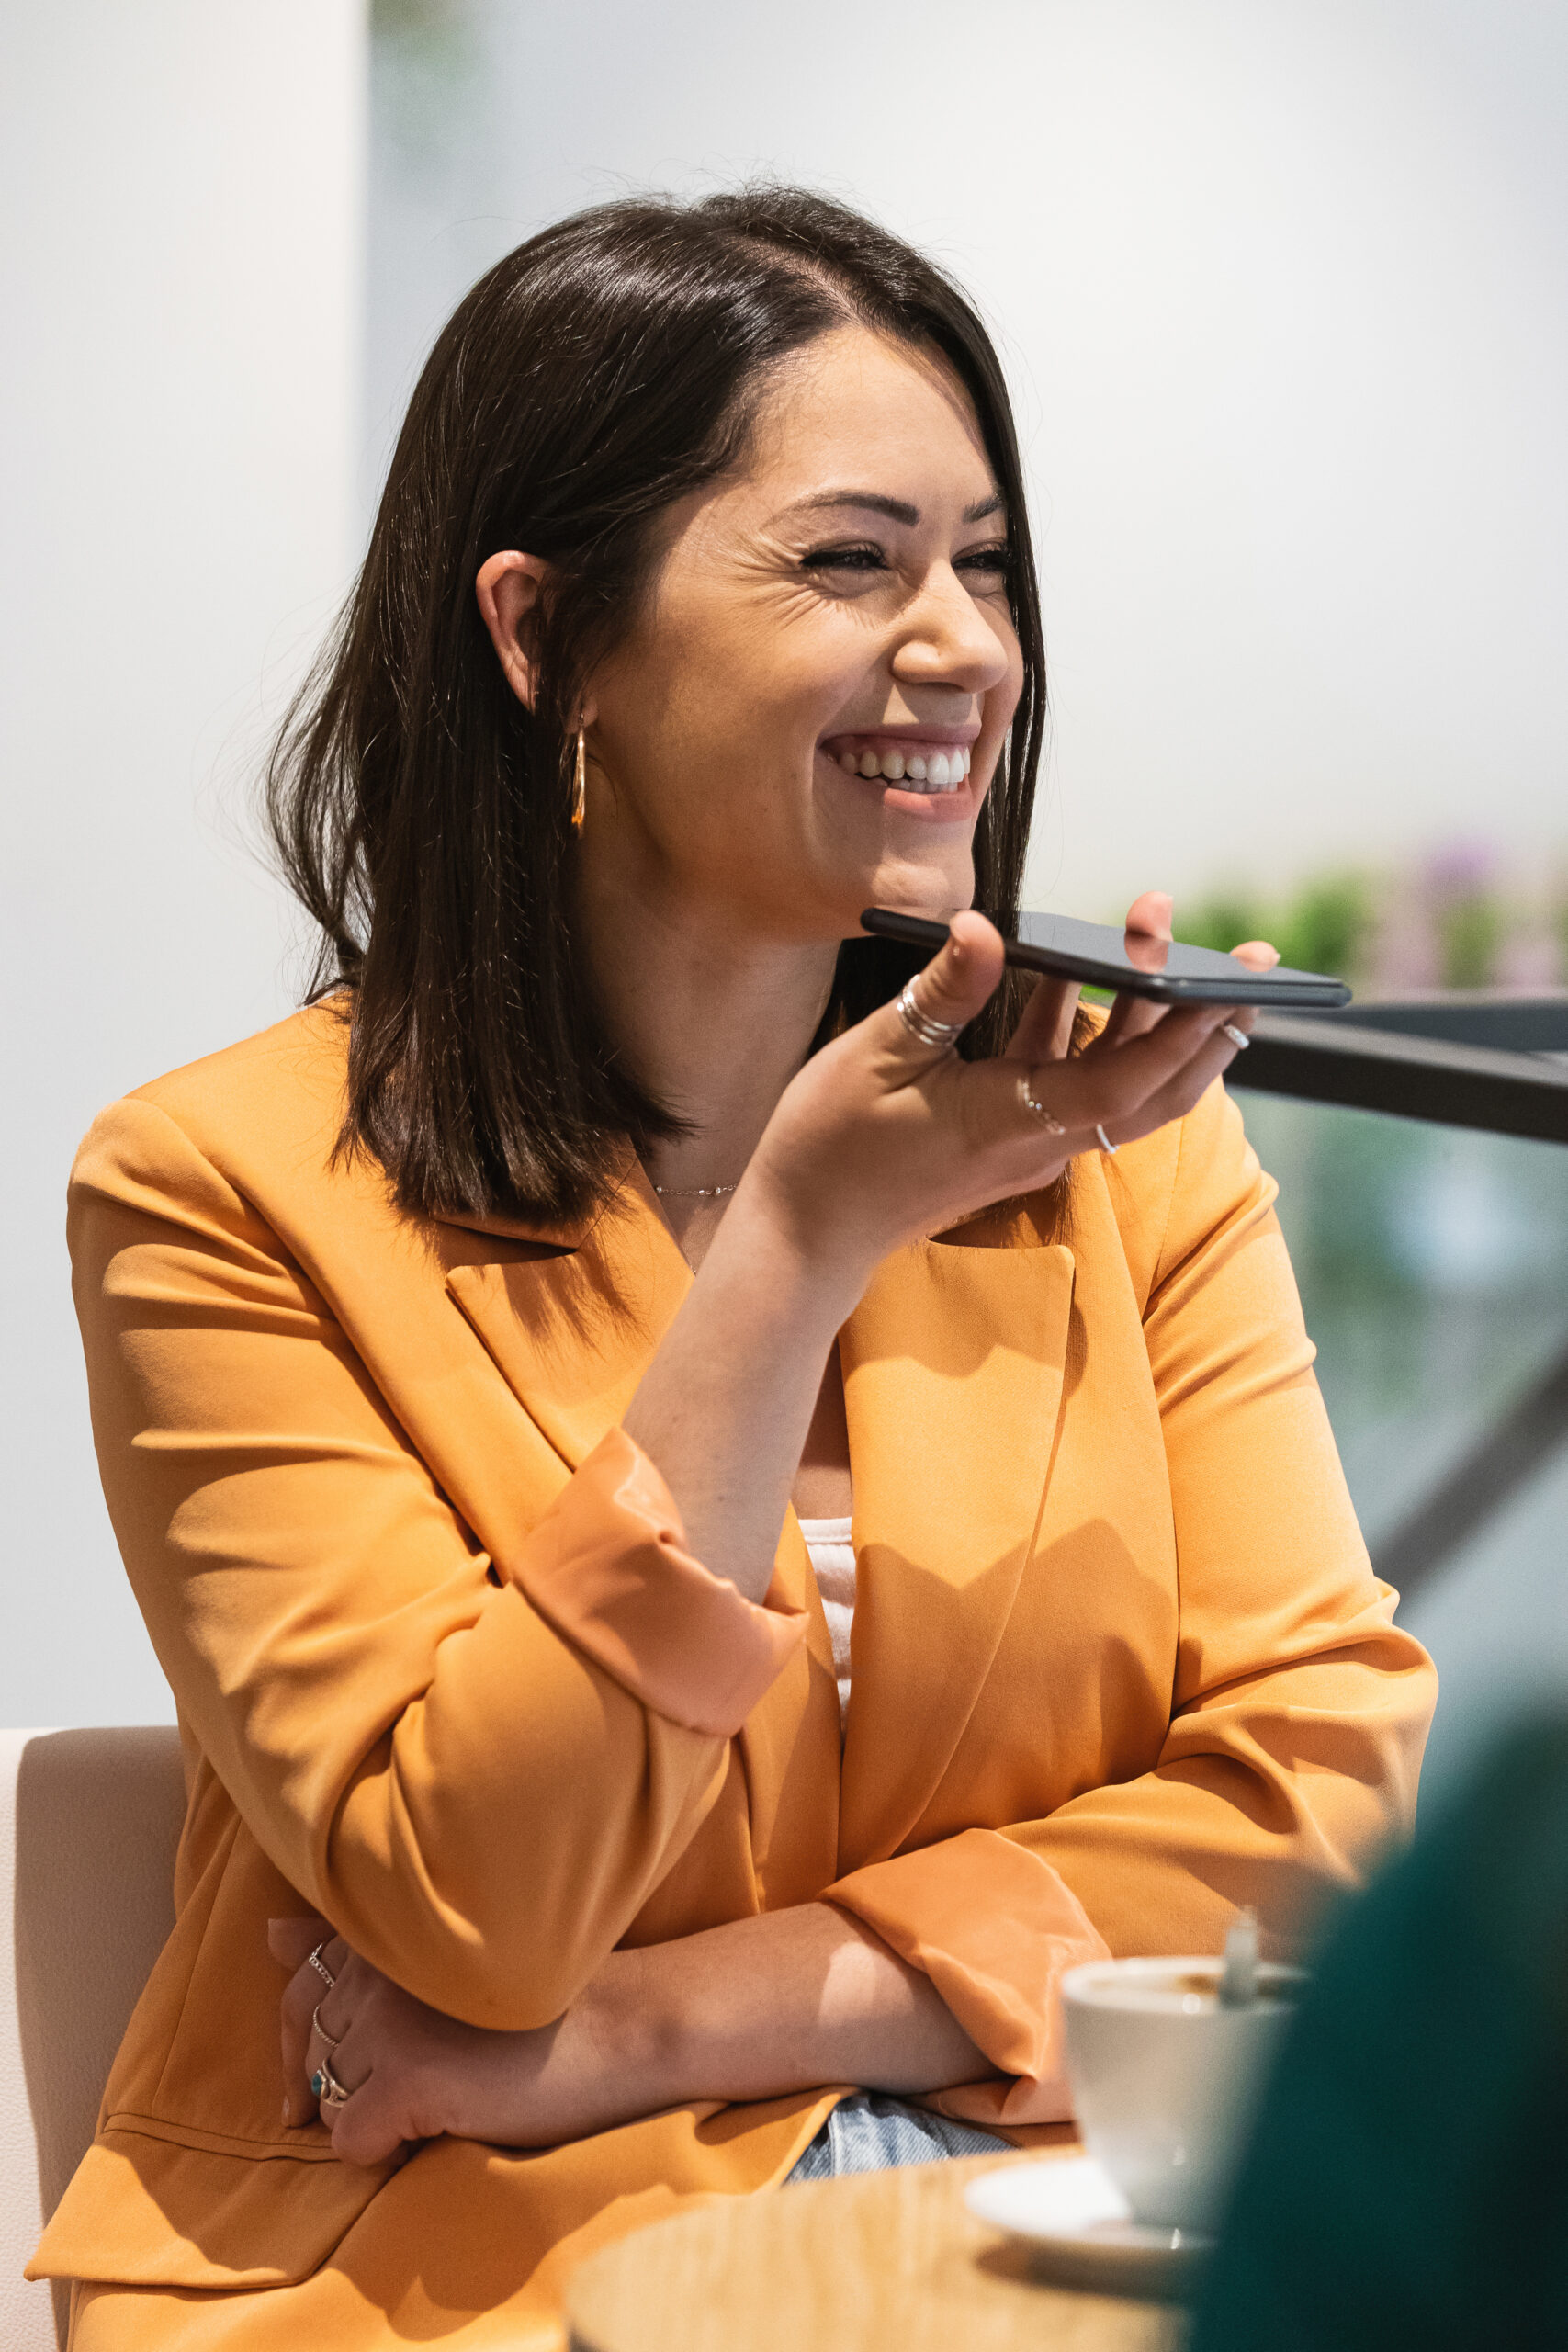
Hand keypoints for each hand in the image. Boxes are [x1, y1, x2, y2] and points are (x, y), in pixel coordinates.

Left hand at [267, 1916, 636, 2168]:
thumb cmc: (542, 1996)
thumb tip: (268, 1934)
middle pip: (312, 2050)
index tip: (346, 2068)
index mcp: (387, 1930)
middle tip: (406, 2098)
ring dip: (371, 2115)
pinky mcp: (403, 2080)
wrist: (622, 2026)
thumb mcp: (441, 1962)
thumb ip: (351, 1948)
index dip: (312, 2040)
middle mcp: (374, 1967)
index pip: (302, 1986)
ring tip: (438, 2104)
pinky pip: (350, 2143)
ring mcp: (384, 2022)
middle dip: (343, 2084)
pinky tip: (435, 2134)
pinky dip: (384, 2153)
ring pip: (329, 2099)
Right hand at [742, 891, 1270, 1287]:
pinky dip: (1094, 1032)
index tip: (1228, 980)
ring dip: (1153, 1018)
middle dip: (1209, 1025)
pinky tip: (1079, 976)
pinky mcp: (1008, 1141)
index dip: (1183, 1031)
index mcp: (1012, 1122)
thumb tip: (986, 928)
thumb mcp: (877, 1057)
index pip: (1125, 1082)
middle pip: (1155, 1091)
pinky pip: (1073, 1085)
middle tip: (1251, 961)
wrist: (803, 1234)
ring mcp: (1027, 1145)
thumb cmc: (831, 1148)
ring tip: (1166, 939)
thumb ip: (942, 993)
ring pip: (1121, 1086)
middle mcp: (1038, 1141)